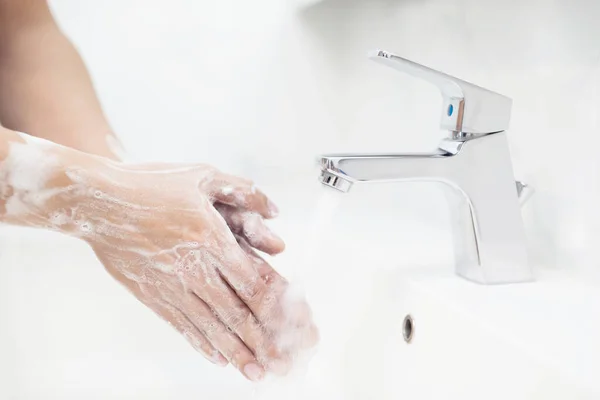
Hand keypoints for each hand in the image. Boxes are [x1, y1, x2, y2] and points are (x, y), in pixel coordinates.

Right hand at [54, 161, 317, 380]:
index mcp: (212, 238)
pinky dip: (201, 343)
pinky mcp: (151, 294)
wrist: (95, 202)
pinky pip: (181, 325)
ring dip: (236, 352)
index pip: (254, 282)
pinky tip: (216, 357)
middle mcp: (195, 267)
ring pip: (211, 325)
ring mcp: (171, 285)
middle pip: (236, 312)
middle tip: (282, 364)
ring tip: (255, 373)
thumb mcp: (202, 175)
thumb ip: (243, 192)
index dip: (276, 308)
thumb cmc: (150, 185)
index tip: (294, 327)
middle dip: (263, 342)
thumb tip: (276, 212)